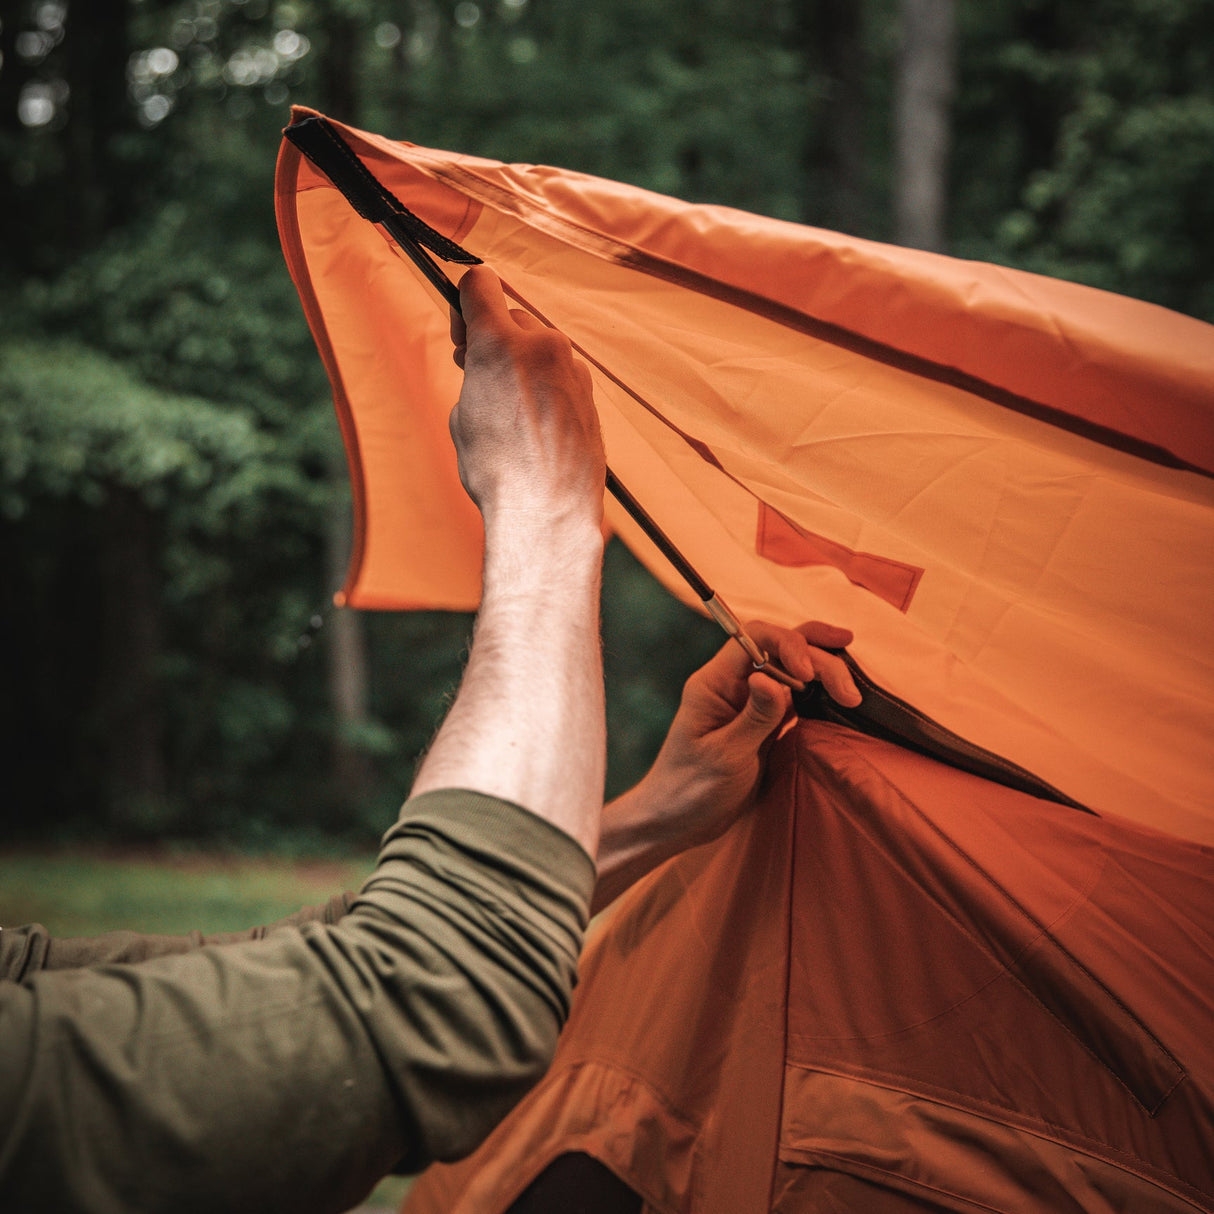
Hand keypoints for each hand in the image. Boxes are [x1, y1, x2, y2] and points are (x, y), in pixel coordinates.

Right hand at [449, 267, 604, 533]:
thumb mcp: (462, 416)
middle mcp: (541, 344)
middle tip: (477, 375)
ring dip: (522, 363)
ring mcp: (571, 366)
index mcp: (499, 342)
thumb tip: (483, 366)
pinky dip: (545, 386)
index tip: (462, 334)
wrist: (548, 510)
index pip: (480, 282)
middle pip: (512, 316)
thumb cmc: (496, 470)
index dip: (464, 303)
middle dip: (494, 339)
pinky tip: (536, 425)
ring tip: (509, 409)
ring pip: (539, 346)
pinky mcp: (589, 391)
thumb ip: (474, 375)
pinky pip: (560, 373)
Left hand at [591, 621, 859, 912]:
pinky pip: (796, 696)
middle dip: (819, 661)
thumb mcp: (725, 756)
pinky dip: (819, 694)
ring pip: (793, 670)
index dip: (789, 645)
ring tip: (853, 696)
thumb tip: (771, 677)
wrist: (677, 821)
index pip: (756, 639)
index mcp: (714, 682)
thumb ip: (753, 716)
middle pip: (782, 650)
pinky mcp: (764, 722)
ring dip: (825, 674)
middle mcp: (732, 684)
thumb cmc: (691, 790)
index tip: (809, 676)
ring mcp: (750, 702)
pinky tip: (839, 700)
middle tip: (850, 694)